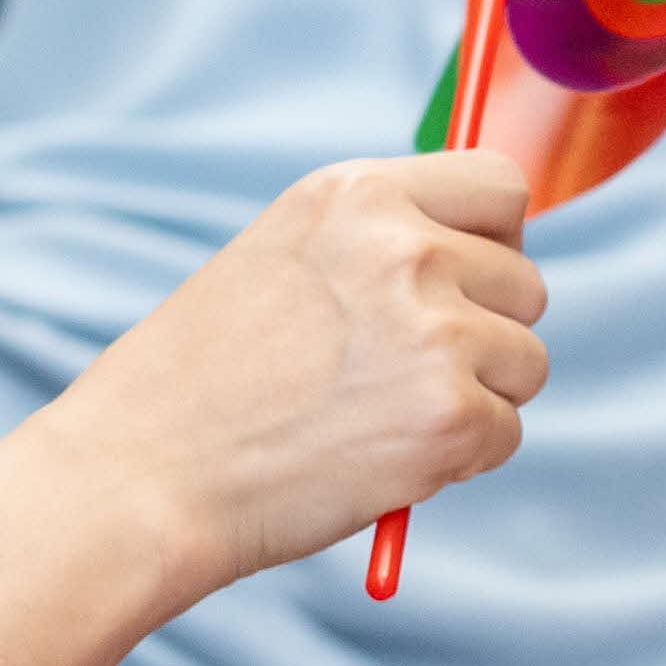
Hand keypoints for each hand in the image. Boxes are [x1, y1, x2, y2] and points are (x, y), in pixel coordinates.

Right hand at [55, 151, 554, 577]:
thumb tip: (489, 251)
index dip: (493, 242)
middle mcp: (404, 247)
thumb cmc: (199, 382)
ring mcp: (434, 332)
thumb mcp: (284, 258)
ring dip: (476, 398)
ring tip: (376, 417)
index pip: (502, 187)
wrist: (139, 478)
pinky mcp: (449, 417)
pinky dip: (458, 458)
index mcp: (357, 194)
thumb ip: (379, 241)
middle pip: (526, 283)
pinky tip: (377, 459)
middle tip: (396, 375)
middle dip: (484, 332)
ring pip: (526, 362)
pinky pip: (505, 432)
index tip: (461, 283)